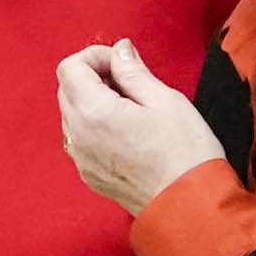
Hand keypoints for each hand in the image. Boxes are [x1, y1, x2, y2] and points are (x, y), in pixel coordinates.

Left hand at [56, 37, 223, 214]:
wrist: (189, 205)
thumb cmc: (185, 152)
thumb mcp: (166, 100)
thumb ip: (134, 72)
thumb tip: (119, 50)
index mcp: (94, 112)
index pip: (69, 68)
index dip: (95, 57)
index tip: (123, 64)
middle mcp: (78, 135)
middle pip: (66, 89)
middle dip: (93, 77)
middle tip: (131, 84)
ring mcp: (80, 158)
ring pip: (72, 114)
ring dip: (94, 102)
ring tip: (134, 110)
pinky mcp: (88, 174)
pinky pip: (80, 139)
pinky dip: (95, 126)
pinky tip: (128, 133)